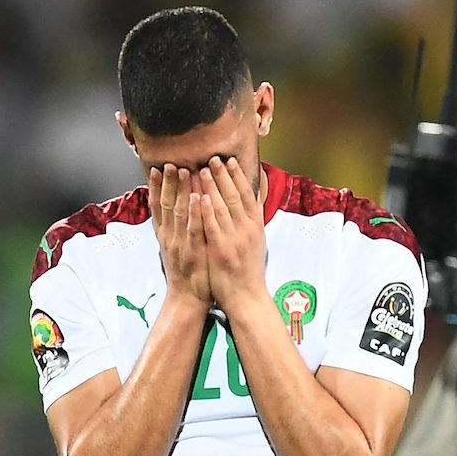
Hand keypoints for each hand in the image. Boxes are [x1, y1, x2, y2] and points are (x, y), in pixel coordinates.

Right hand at [149, 164, 210, 306]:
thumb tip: (175, 210)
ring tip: (182, 170)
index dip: (156, 187)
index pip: (158, 206)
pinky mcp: (194, 252)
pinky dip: (196, 212)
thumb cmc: (186, 273)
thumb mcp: (175, 249)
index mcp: (165, 236)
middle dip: (168, 182)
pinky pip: (195, 229)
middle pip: (166, 205)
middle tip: (169, 162)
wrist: (187, 300)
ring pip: (179, 212)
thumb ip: (175, 230)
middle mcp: (169, 237)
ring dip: (181, 190)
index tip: (156, 168)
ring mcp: (181, 244)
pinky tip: (199, 196)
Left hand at [196, 157, 266, 309]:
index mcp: (256, 226)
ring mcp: (235, 239)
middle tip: (212, 158)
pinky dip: (207, 210)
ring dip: (212, 186)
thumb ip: (252, 219)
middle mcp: (247, 229)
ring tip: (201, 169)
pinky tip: (200, 196)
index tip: (229, 161)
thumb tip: (251, 198)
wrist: (247, 297)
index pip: (247, 194)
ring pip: (223, 207)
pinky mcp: (221, 250)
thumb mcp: (256, 241)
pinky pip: (213, 226)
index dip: (238, 176)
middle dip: (223, 175)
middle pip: (235, 196)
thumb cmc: (248, 269)